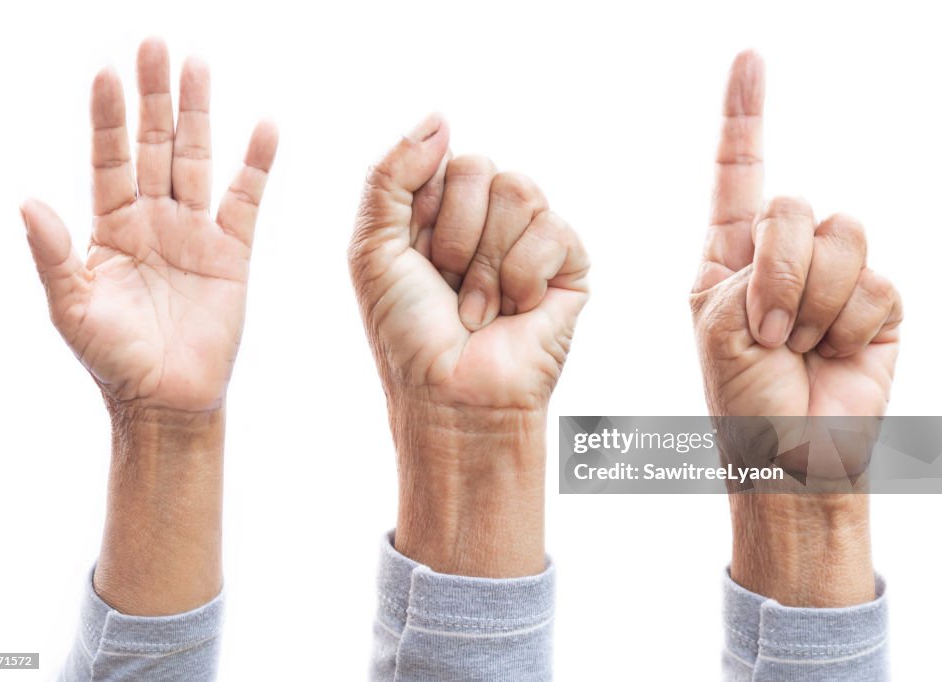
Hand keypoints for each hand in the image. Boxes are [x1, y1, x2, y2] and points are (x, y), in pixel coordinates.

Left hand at [22, 38, 277, 413]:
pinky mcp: (233, 252)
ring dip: (199, 114)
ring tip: (197, 65)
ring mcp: (195, 233)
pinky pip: (246, 200)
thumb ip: (53, 255)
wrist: (167, 401)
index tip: (106, 74)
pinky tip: (263, 128)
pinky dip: (256, 164)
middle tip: (155, 44)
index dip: (106, 119)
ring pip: (198, 160)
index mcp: (111, 228)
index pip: (108, 159)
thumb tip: (27, 202)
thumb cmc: (113, 359)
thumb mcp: (71, 308)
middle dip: (154, 97)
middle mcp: (153, 221)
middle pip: (155, 145)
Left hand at [349, 115, 588, 575]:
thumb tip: (440, 116)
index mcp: (438, 210)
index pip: (439, 158)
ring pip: (519, 190)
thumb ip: (391, 174)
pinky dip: (524, 276)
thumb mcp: (372, 247)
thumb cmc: (407, 332)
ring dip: (487, 262)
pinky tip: (518, 311)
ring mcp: (528, 238)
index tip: (416, 258)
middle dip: (454, 235)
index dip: (424, 209)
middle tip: (448, 287)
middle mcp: (485, 218)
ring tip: (479, 309)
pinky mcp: (569, 263)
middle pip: (479, 167)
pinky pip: (554, 228)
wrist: (452, 396)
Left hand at [692, 51, 897, 605]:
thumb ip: (752, 263)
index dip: (745, 116)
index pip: (739, 173)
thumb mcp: (716, 323)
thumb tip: (807, 233)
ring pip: (842, 236)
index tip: (749, 57)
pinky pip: (876, 282)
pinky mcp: (880, 304)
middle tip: (768, 331)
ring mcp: (835, 277)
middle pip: (794, 206)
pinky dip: (849, 325)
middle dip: (778, 273)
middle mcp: (784, 256)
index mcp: (731, 255)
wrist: (790, 452)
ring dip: (814, 301)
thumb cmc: (739, 395)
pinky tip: (835, 355)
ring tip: (799, 346)